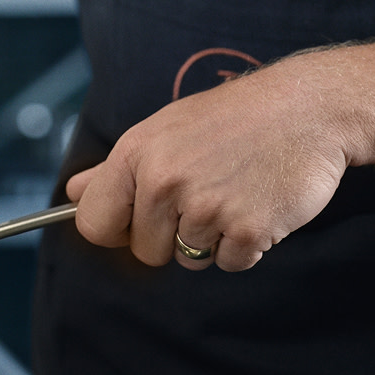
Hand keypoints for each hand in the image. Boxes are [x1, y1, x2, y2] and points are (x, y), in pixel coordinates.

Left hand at [64, 47, 374, 272]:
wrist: (301, 110)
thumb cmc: (227, 118)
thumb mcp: (162, 130)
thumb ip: (115, 170)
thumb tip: (74, 195)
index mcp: (135, 155)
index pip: (94, 223)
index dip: (113, 230)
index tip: (132, 223)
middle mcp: (163, 182)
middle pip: (145, 252)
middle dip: (168, 236)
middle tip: (199, 196)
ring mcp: (206, 209)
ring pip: (190, 261)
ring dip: (209, 239)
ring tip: (229, 192)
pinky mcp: (248, 231)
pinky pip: (231, 264)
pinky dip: (244, 245)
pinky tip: (253, 204)